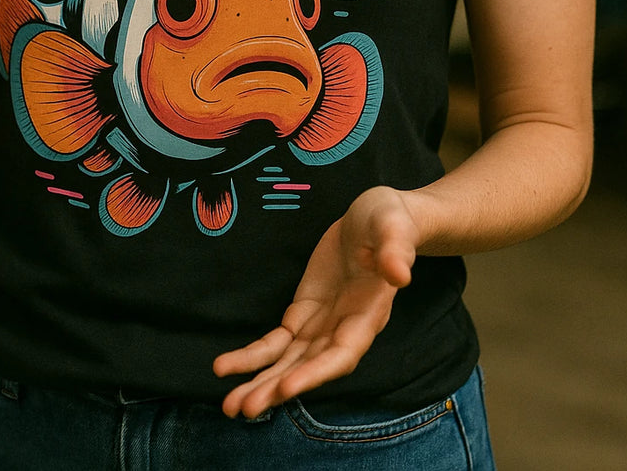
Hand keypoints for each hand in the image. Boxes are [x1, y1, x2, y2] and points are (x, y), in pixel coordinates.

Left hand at [214, 186, 417, 417]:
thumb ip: (395, 250)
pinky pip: (276, 342)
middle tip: (245, 408)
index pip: (342, 353)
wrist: (373, 218)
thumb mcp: (394, 227)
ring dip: (260, 382)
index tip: (287, 388)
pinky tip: (226, 367)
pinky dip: (253, 356)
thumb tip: (399, 273)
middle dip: (277, 388)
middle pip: (309, 367)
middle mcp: (344, 330)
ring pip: (289, 362)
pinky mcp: (303, 314)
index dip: (315, 372)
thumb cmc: (390, 222)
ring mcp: (321, 325)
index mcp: (369, 315)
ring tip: (229, 405)